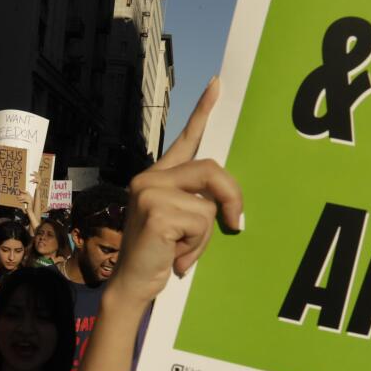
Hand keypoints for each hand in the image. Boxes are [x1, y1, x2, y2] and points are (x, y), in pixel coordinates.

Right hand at [113, 78, 242, 304]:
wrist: (133, 286)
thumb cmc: (161, 256)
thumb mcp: (183, 223)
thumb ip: (199, 203)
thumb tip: (231, 204)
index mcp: (159, 177)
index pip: (186, 139)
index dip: (203, 111)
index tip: (218, 84)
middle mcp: (150, 178)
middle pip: (211, 169)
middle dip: (231, 197)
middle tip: (237, 224)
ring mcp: (149, 191)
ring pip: (208, 204)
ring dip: (206, 235)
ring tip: (184, 250)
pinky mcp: (155, 210)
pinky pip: (201, 221)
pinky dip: (197, 246)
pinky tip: (176, 257)